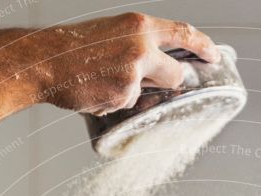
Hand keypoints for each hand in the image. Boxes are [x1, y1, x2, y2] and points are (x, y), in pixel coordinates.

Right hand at [32, 13, 220, 113]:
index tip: (214, 55)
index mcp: (139, 25)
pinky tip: (96, 91)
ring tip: (105, 80)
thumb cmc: (76, 48)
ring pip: (149, 93)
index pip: (183, 33)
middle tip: (149, 82)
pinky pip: (128, 106)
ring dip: (134, 93)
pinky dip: (115, 103)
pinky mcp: (122, 95)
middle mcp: (141, 47)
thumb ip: (141, 46)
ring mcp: (133, 73)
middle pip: (176, 74)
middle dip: (169, 83)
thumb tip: (162, 69)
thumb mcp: (114, 33)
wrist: (46, 61)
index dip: (203, 46)